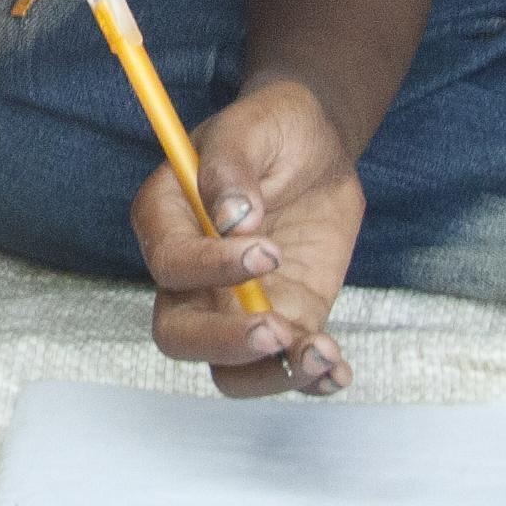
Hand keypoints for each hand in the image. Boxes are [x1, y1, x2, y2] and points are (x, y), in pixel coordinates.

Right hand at [136, 77, 362, 397]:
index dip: (211, 268)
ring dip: (270, 375)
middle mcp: (190, 276)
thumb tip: (230, 219)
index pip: (169, 263)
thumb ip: (230, 167)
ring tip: (323, 356)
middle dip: (226, 343)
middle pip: (180, 335)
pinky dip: (310, 379)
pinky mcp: (284, 317)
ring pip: (228, 369)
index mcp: (167, 220)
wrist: (316, 143)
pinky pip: (283, 365)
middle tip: (278, 331)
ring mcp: (235, 305)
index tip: (266, 251)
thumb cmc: (272, 127)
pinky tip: (338, 370)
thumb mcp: (251, 126)